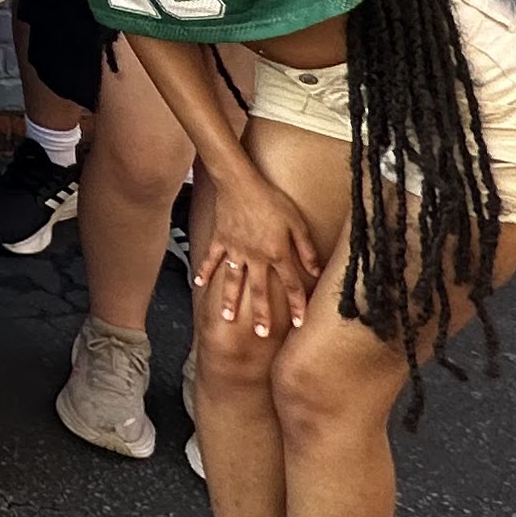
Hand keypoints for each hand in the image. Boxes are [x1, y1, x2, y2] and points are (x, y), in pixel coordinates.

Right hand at [190, 162, 320, 341]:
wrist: (239, 182)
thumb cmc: (270, 199)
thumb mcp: (296, 222)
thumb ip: (306, 248)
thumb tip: (316, 270)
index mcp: (276, 252)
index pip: (291, 284)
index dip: (297, 304)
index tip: (300, 323)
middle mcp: (255, 257)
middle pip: (260, 290)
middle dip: (262, 314)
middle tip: (262, 334)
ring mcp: (235, 250)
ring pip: (234, 281)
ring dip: (231, 301)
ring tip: (228, 319)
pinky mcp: (220, 240)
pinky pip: (212, 258)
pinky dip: (205, 271)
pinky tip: (199, 284)